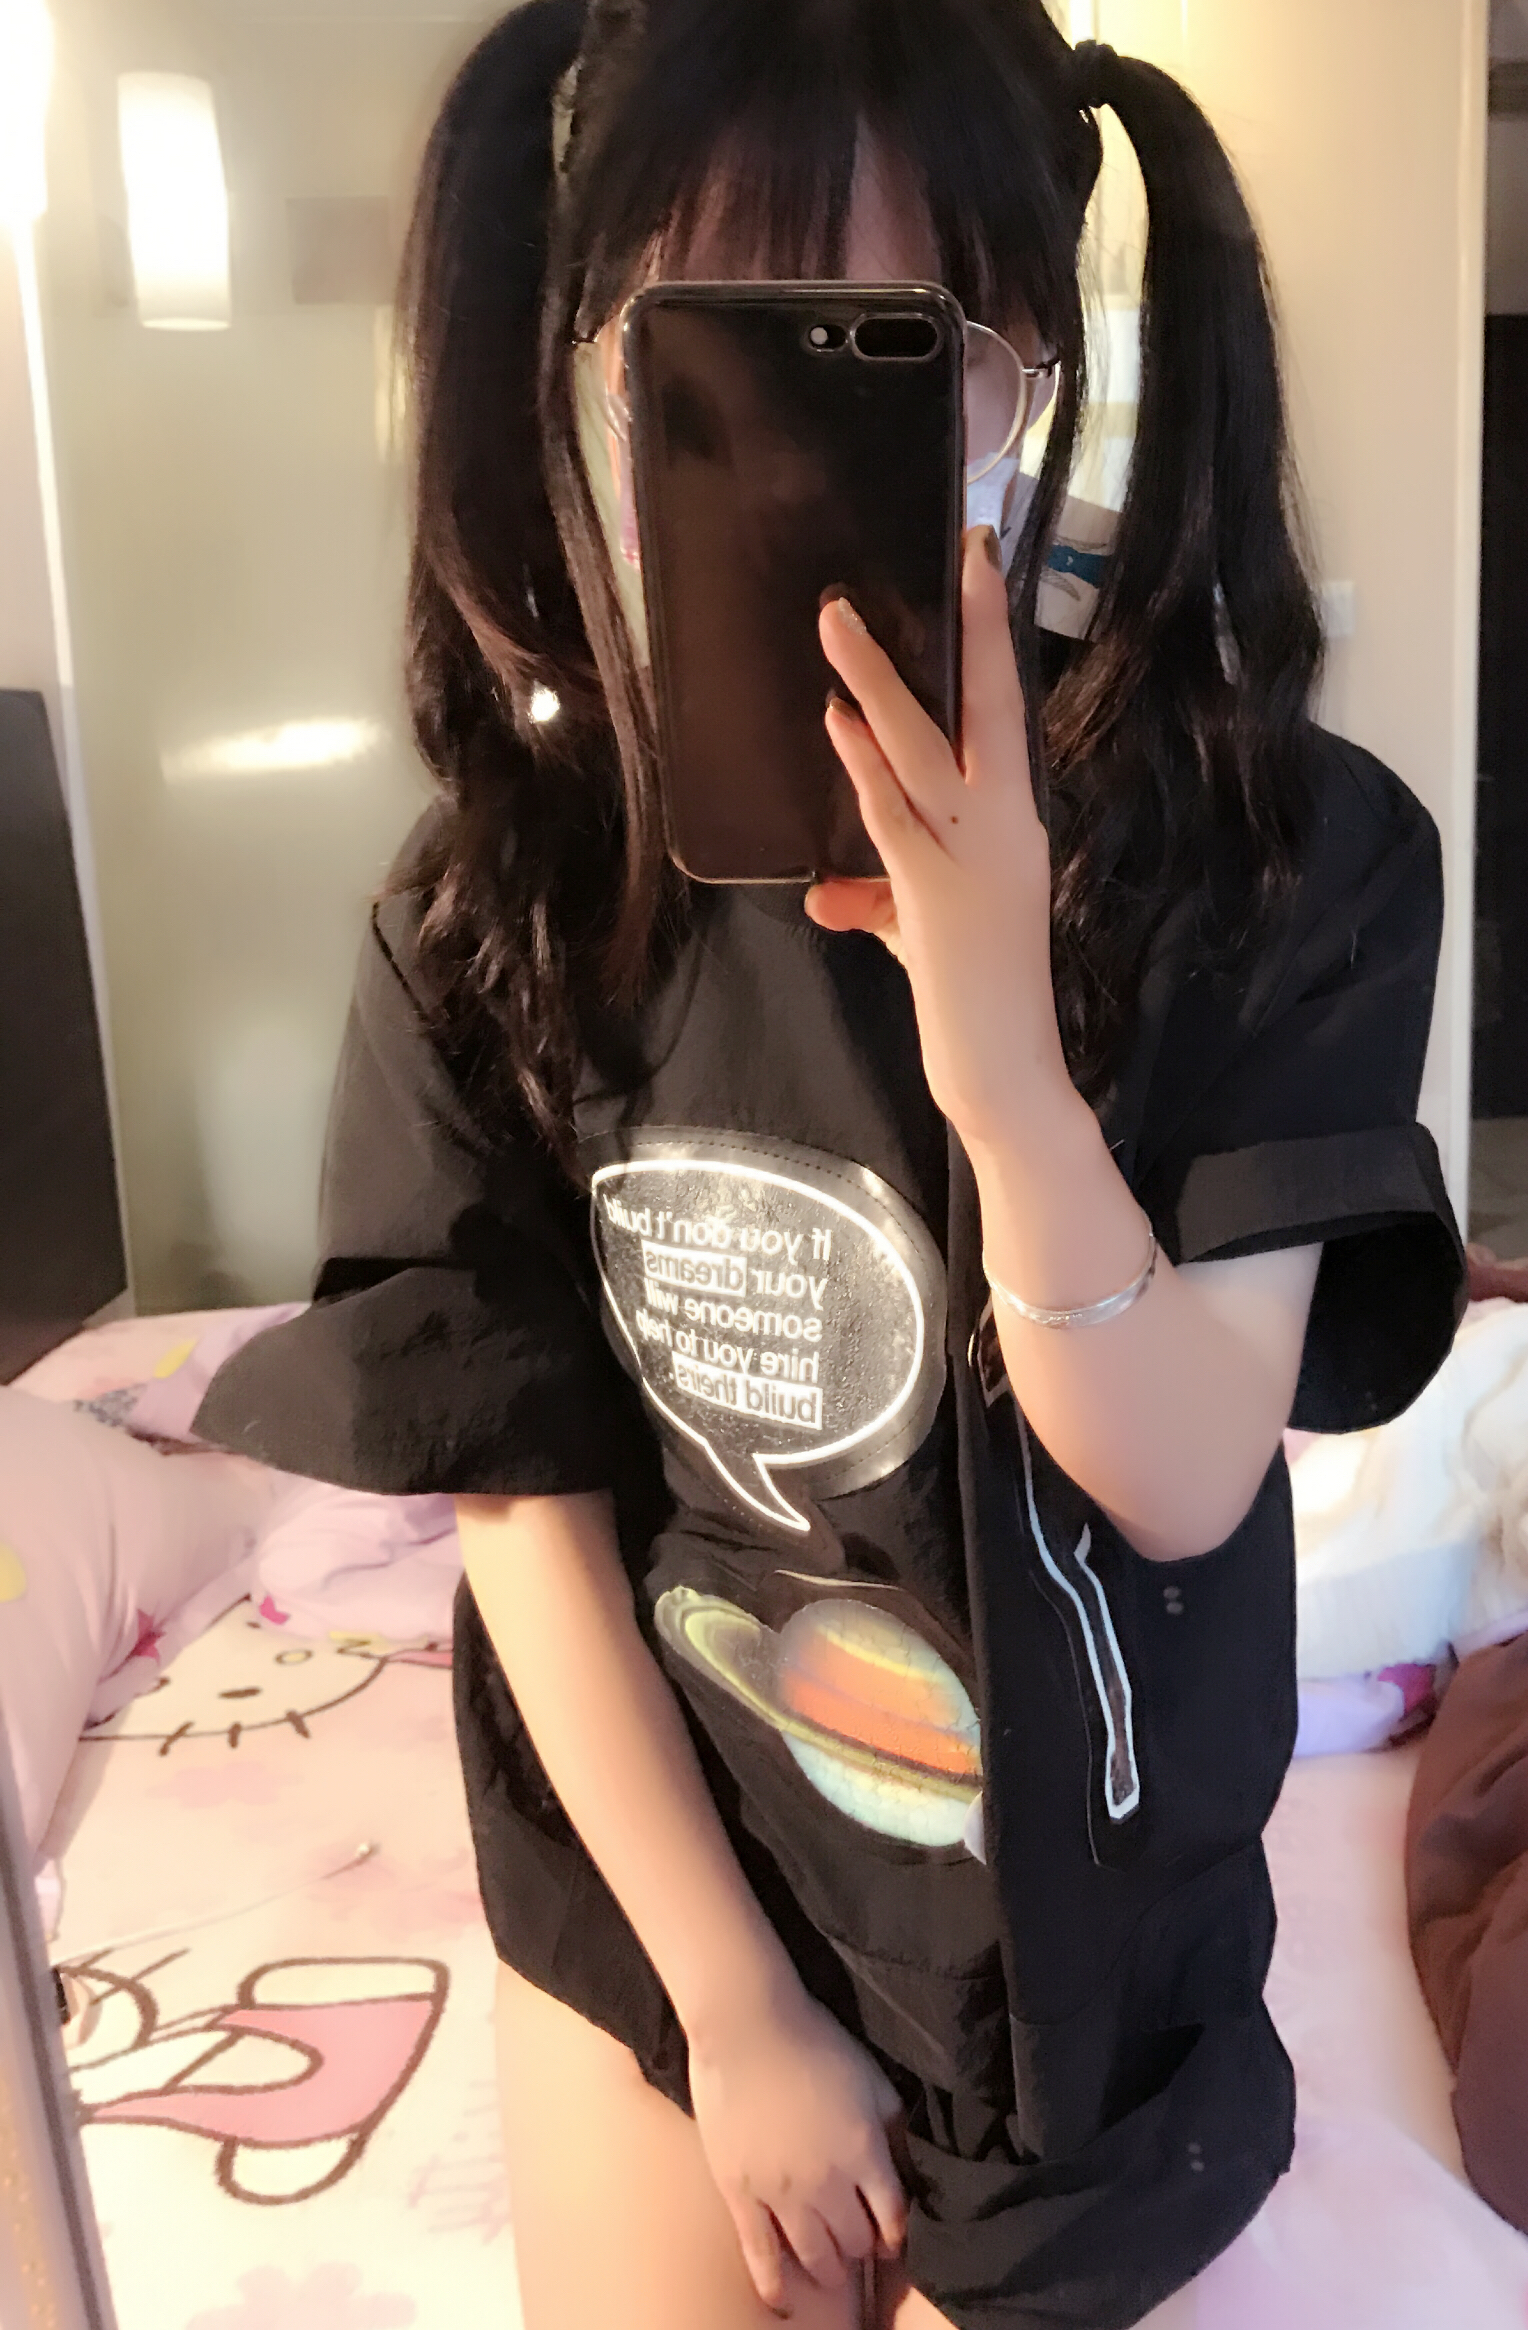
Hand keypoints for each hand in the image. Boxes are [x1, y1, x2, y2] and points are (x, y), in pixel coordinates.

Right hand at [687, 1976, 906, 2311]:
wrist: (746, 2025)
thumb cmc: (815, 2040)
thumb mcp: (872, 2079)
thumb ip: (894, 2128)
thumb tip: (907, 2168)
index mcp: (864, 2152)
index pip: (892, 2215)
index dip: (894, 2231)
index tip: (891, 2234)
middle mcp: (827, 2182)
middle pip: (853, 2241)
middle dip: (860, 2246)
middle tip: (856, 2243)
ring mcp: (781, 2192)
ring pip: (813, 2254)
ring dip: (828, 2268)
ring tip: (830, 2271)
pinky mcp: (740, 2192)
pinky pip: (759, 2252)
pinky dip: (773, 2283)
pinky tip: (783, 2302)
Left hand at [806, 527, 1069, 1152]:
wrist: (1005, 1072)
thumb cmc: (977, 1004)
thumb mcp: (922, 936)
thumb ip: (883, 900)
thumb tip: (830, 893)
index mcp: (1015, 823)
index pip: (1008, 713)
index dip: (995, 639)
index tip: (982, 563)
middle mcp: (1007, 826)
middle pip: (990, 705)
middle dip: (971, 624)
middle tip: (960, 543)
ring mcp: (973, 856)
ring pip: (925, 748)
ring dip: (877, 682)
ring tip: (836, 620)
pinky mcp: (933, 894)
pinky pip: (894, 813)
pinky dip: (864, 765)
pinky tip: (837, 721)